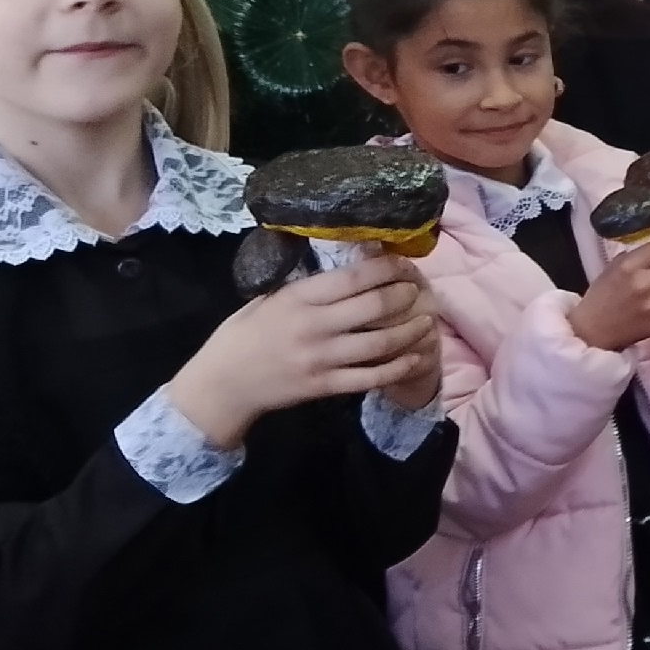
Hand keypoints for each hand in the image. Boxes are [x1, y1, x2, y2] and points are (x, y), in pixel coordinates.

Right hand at [170, 255, 439, 448]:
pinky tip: (416, 357)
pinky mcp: (325, 386)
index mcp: (298, 298)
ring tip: (427, 320)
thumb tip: (348, 265)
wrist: (222, 385)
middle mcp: (313, 326)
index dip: (386, 268)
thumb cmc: (243, 335)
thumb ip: (306, 287)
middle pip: (374, 307)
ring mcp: (321, 359)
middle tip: (419, 290)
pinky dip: (398, 368)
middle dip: (404, 296)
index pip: (353, 278)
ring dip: (410, 331)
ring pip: (380, 344)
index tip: (403, 262)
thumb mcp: (268, 299)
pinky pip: (370, 377)